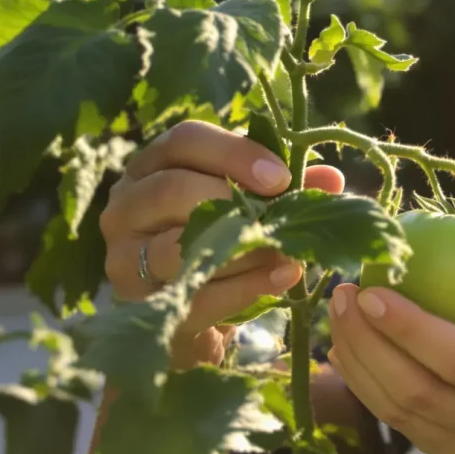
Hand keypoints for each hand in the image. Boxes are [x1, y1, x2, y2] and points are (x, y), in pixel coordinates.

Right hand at [100, 120, 344, 369]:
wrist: (193, 313)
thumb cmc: (222, 244)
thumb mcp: (250, 209)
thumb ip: (284, 191)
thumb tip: (331, 179)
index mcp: (154, 165)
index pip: (185, 140)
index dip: (235, 153)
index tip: (280, 178)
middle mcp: (127, 204)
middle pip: (172, 188)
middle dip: (236, 204)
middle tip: (282, 219)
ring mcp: (124, 254)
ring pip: (177, 246)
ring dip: (241, 249)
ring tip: (287, 252)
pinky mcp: (137, 301)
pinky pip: (193, 292)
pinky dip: (243, 287)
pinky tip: (281, 278)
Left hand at [326, 265, 454, 453]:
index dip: (413, 330)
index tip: (375, 291)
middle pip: (415, 389)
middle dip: (367, 341)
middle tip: (344, 292)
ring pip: (395, 409)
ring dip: (356, 360)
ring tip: (337, 311)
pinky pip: (396, 420)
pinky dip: (364, 382)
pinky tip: (347, 346)